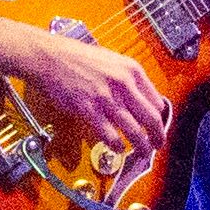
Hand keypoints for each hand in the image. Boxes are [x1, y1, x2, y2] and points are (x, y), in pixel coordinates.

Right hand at [0, 19, 173, 164]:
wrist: (49, 56)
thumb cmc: (77, 57)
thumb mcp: (111, 61)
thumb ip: (127, 80)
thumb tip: (140, 101)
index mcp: (131, 70)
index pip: (157, 101)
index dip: (160, 118)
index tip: (157, 127)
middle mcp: (123, 83)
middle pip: (151, 118)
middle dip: (157, 136)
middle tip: (157, 144)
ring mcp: (106, 96)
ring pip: (133, 130)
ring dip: (141, 146)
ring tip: (142, 153)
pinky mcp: (88, 108)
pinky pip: (109, 134)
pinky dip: (116, 145)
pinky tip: (118, 147)